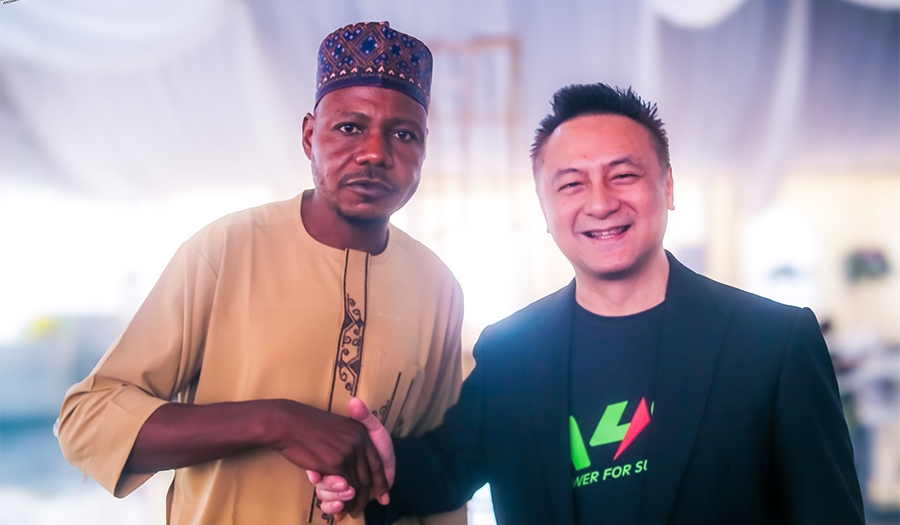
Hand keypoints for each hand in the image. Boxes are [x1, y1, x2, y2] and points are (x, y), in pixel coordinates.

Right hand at [307, 398, 395, 517]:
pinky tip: (338, 508)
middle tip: (361, 510)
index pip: (377, 462)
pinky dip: (340, 501)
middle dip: (366, 497)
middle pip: (368, 477)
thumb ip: (349, 442)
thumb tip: (355, 468)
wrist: (289, 422)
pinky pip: (343, 487)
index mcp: (362, 432)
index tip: (383, 496)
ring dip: (351, 503)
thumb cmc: (307, 425)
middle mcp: (360, 441)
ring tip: (349, 512)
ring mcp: (348, 452)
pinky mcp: (335, 463)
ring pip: (355, 485)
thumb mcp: (337, 427)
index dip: (381, 482)